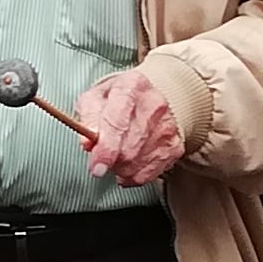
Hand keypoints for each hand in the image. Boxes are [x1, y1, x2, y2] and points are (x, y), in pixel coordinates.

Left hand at [70, 68, 186, 187]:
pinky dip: (132, 174)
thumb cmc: (118, 98)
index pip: (117, 123)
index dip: (106, 150)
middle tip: (102, 152)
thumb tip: (88, 143)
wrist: (148, 96)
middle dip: (110, 159)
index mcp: (131, 87)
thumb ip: (87, 119)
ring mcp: (167, 126)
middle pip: (127, 149)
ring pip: (136, 165)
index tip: (97, 168)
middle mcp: (153, 105)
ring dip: (119, 168)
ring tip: (117, 153)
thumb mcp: (94, 98)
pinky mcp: (174, 146)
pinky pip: (147, 174)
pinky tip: (130, 161)